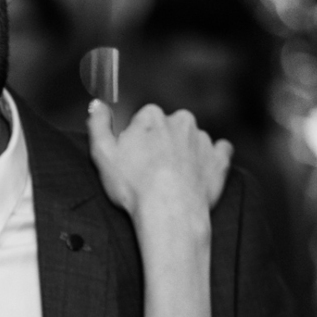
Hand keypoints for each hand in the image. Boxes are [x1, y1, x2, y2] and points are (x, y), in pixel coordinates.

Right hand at [88, 101, 231, 221]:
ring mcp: (203, 139)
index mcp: (152, 115)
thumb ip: (98, 124)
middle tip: (151, 171)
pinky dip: (211, 158)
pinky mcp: (219, 159)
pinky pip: (219, 151)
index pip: (143, 121)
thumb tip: (97, 104)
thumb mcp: (103, 154)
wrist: (169, 212)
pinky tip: (201, 171)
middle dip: (161, 144)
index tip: (133, 160)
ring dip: (184, 153)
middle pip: (168, 128)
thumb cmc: (134, 186)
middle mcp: (181, 120)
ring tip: (173, 180)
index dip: (137, 141)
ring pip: (191, 140)